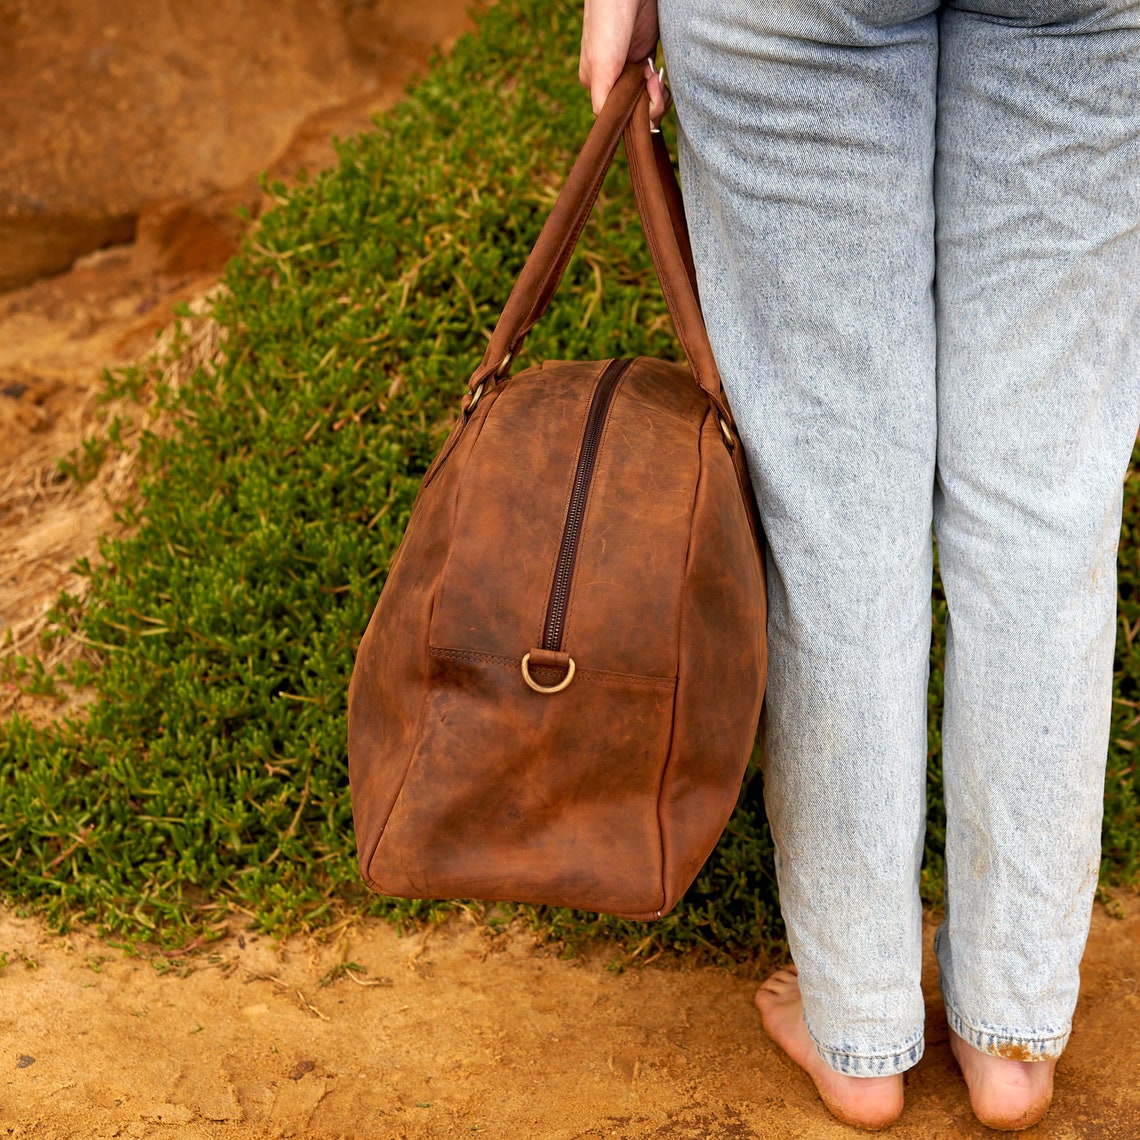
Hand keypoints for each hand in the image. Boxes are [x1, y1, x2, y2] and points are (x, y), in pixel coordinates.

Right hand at [579, 0, 667, 122]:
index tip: (644, 96)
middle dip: (648, 105)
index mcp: (596, 84)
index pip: (617, 115)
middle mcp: (612, 79)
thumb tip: (607, 124)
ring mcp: (630, 68)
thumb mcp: (600, 65)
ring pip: (647, 99)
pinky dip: (660, 85)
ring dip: (656, 94)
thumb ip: (601, 99)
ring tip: (654, 74)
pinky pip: (655, 84)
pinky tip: (657, 72)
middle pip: (634, 110)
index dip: (635, 115)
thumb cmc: (608, 22)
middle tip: (652, 82)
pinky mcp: (646, 56)